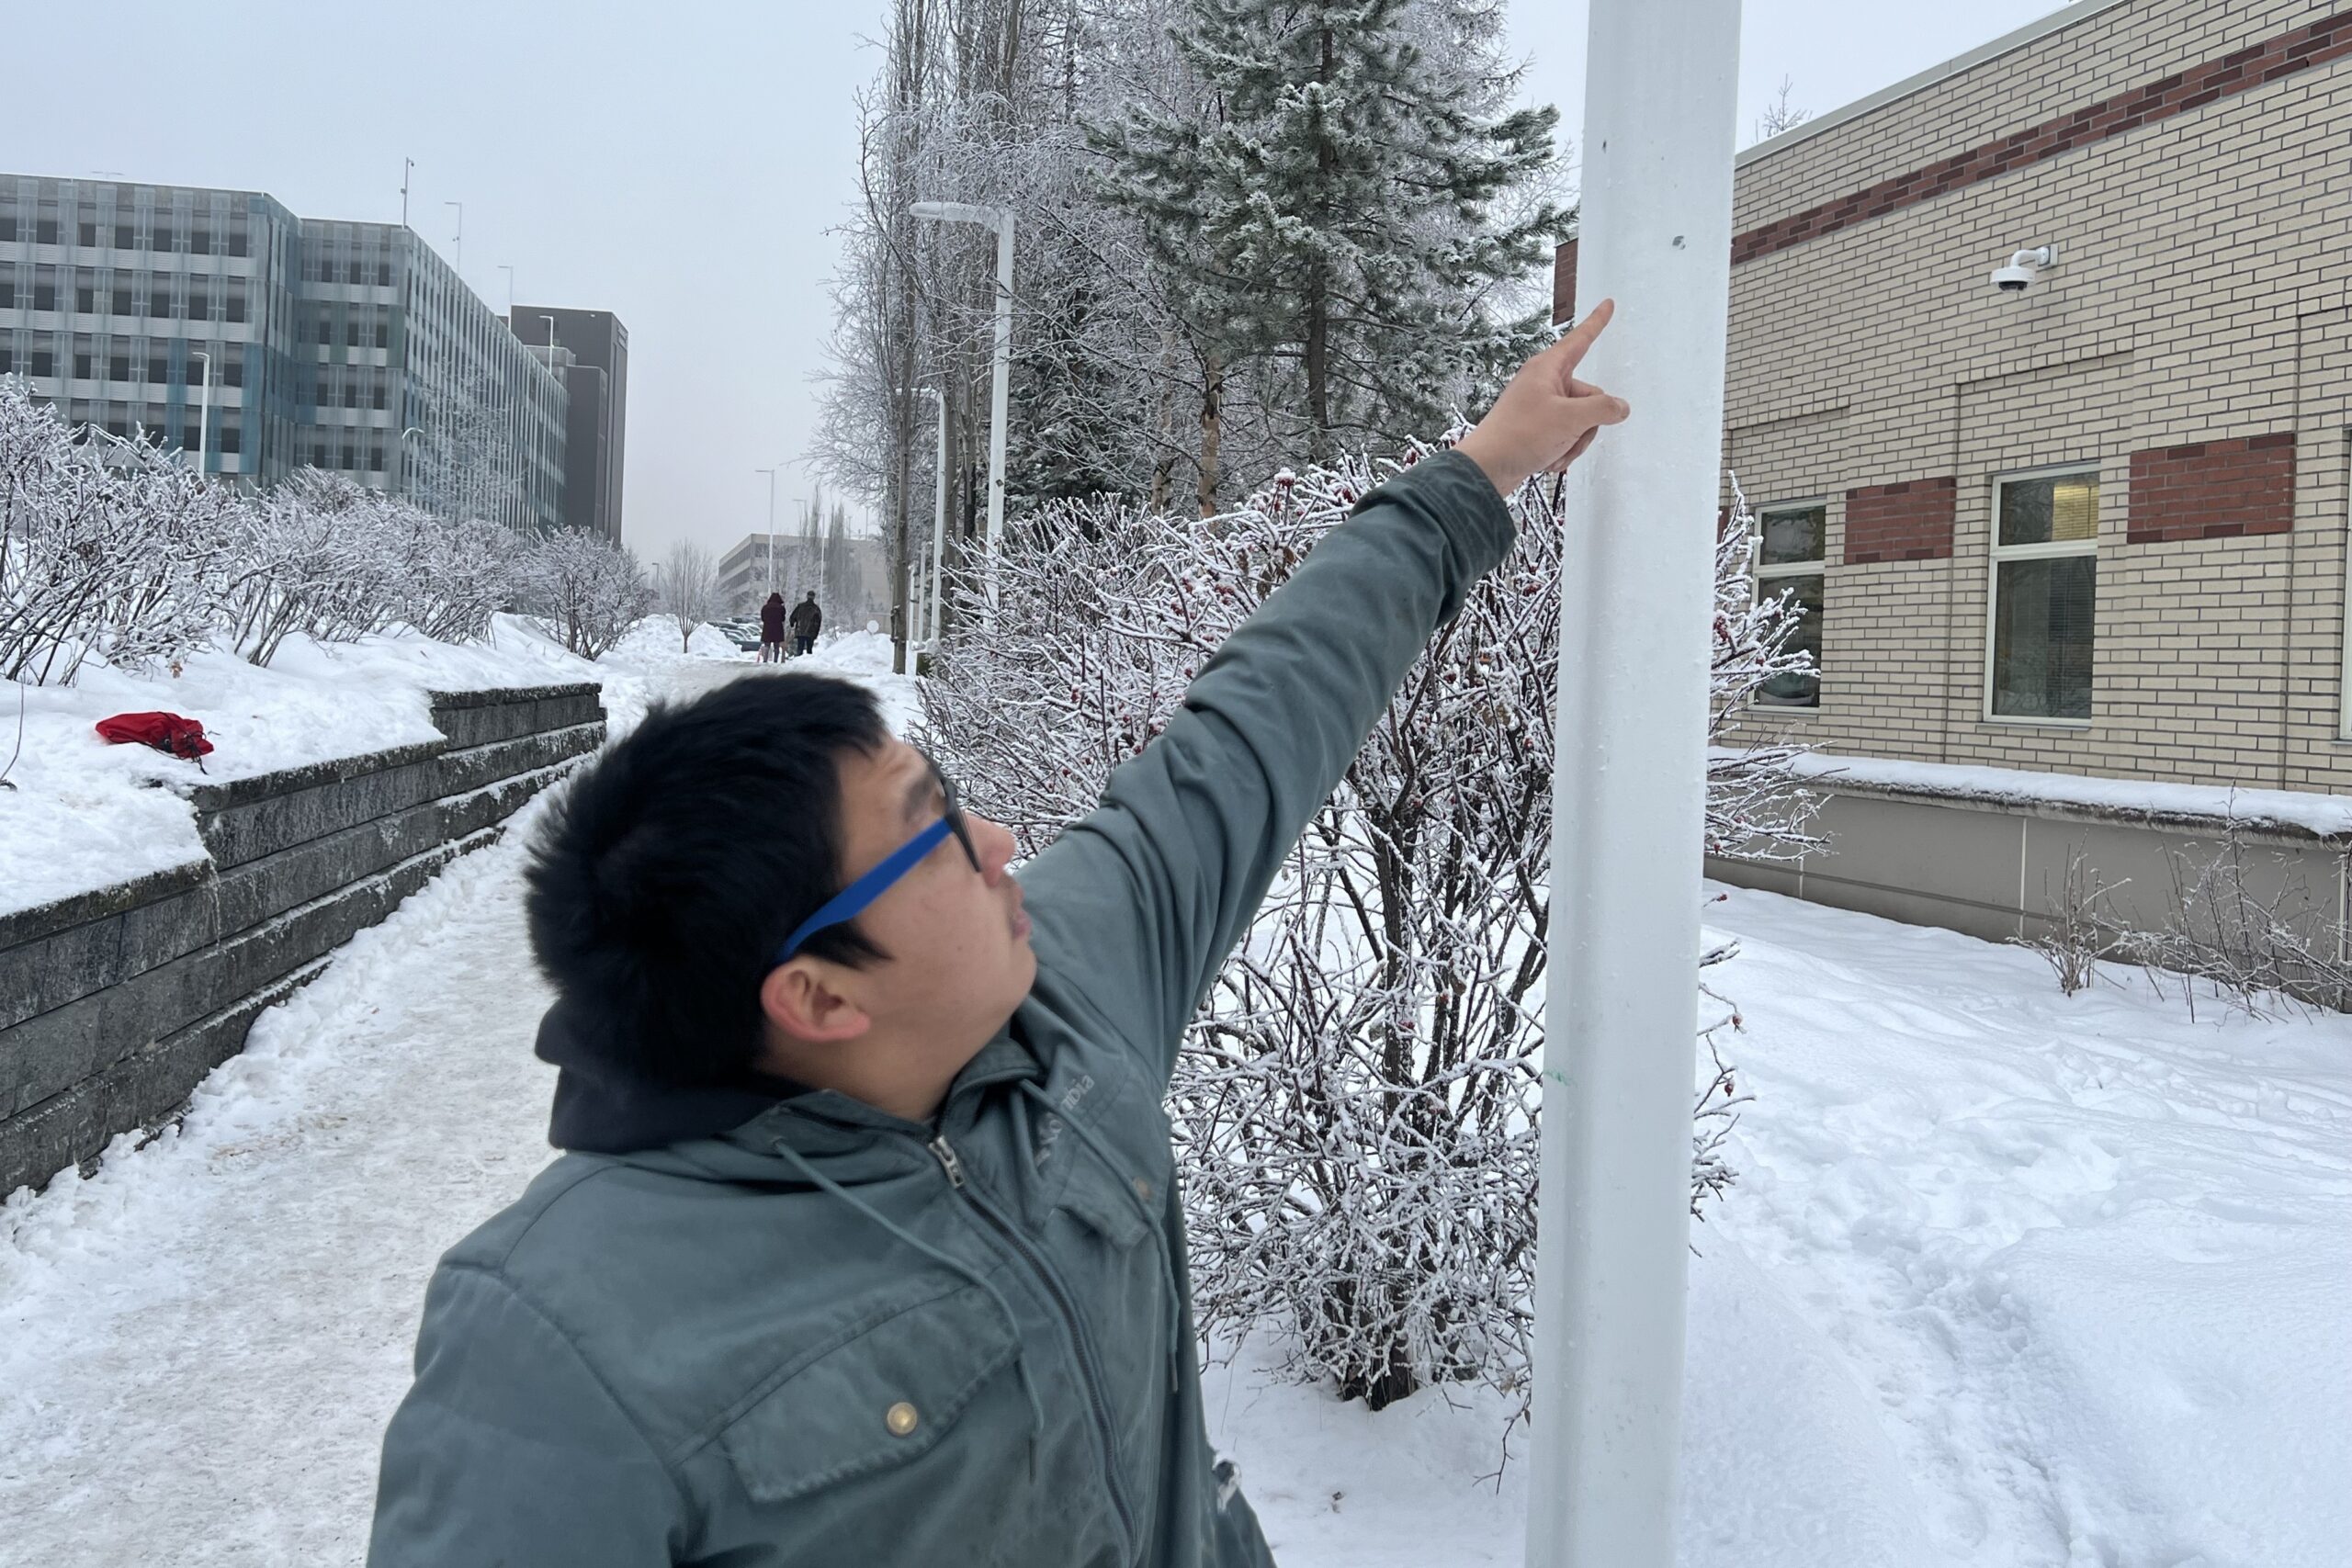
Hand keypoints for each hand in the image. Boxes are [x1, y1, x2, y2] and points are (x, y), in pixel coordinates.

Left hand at [1454, 299, 1630, 496]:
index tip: (1608, 304)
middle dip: (1587, 423)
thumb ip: (1603, 409)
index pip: (1581, 339)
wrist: (1488, 468)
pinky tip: (1548, 460)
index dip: (1597, 322)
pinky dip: (1562, 450)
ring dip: (1574, 441)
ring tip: (1554, 451)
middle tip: (1568, 435)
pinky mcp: (1537, 428)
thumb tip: (1620, 408)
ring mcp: (1540, 406)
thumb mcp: (1571, 419)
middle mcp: (1544, 383)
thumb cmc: (1521, 435)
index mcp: (1548, 368)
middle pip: (1589, 395)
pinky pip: (1565, 436)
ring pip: (1580, 421)